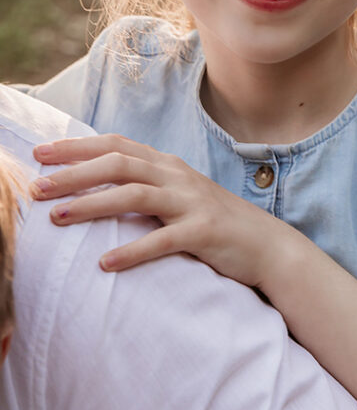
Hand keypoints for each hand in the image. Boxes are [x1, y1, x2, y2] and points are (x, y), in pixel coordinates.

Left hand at [30, 134, 287, 285]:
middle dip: (74, 173)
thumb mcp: (179, 196)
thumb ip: (145, 186)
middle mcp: (178, 177)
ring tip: (57, 217)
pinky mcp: (204, 232)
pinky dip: (132, 251)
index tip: (40, 153)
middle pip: (119, 165)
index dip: (77, 147)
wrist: (267, 245)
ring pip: (135, 195)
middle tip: (37, 186)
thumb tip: (96, 186)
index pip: (117, 146)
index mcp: (168, 165)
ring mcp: (192, 202)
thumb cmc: (214, 223)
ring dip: (92, 205)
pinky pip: (163, 240)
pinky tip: (106, 263)